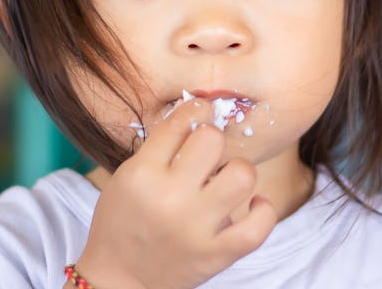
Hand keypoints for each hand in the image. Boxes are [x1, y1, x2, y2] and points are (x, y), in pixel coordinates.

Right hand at [74, 98, 276, 287]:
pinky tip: (253, 205)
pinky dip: (263, 211)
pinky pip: (260, 226)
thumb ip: (163, 147)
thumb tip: (204, 112)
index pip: (181, 121)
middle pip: (213, 140)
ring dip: (239, 172)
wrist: (118, 280)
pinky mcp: (216, 255)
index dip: (197, 110)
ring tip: (228, 181)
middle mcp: (170, 198)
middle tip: (209, 156)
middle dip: (214, 141)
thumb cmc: (126, 220)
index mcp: (143, 174)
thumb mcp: (129, 176)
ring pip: (243, 175)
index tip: (202, 113)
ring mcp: (196, 228)